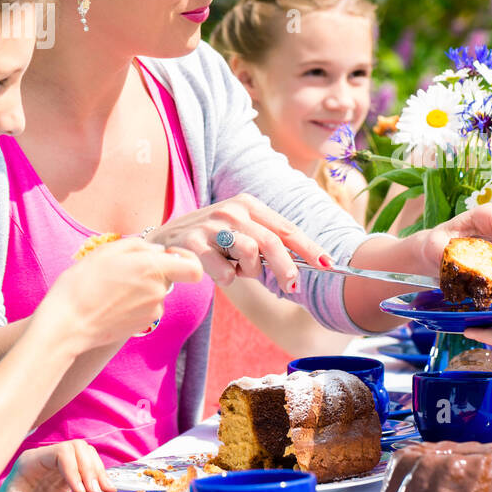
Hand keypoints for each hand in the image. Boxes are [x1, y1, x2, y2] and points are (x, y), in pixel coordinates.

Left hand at [0, 440, 115, 491]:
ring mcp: (59, 463)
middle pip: (78, 449)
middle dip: (90, 469)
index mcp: (31, 461)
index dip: (74, 469)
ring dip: (98, 472)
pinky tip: (106, 491)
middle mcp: (47, 457)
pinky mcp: (69, 473)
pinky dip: (100, 476)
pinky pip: (89, 466)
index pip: (61, 452)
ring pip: (87, 454)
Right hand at [41, 239, 203, 350]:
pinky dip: (135, 303)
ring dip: (141, 288)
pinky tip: (112, 302)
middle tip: (124, 271)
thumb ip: (138, 246)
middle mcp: (158, 291)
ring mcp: (152, 310)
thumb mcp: (106, 252)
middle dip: (153, 272)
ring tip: (111, 288)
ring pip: (156, 293)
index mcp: (152, 268)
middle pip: (170, 277)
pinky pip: (147, 308)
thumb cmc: (81, 284)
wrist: (67, 324)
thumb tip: (158, 251)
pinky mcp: (143, 325)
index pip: (194, 269)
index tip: (171, 256)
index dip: (188, 261)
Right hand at [148, 194, 330, 291]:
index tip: (328, 264)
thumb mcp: (240, 234)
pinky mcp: (192, 243)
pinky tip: (218, 273)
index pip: (286, 228)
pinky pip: (223, 270)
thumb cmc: (211, 241)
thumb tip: (307, 264)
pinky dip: (227, 278)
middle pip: (272, 241)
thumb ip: (267, 244)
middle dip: (288, 268)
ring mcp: (211, 224)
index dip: (310, 247)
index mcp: (248, 204)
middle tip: (293, 287)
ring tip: (238, 271)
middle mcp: (232, 209)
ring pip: (250, 253)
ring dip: (250, 272)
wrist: (163, 242)